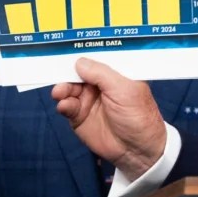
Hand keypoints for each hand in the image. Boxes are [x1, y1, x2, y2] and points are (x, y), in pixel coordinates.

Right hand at [51, 57, 166, 180]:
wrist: (136, 150)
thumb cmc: (138, 117)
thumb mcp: (124, 90)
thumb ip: (101, 74)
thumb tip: (79, 61)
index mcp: (116, 74)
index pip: (97, 58)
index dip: (84, 53)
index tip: (66, 46)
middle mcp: (100, 84)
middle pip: (78, 72)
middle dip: (67, 72)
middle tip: (59, 73)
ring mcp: (88, 100)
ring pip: (69, 88)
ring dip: (62, 88)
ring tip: (60, 92)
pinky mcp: (79, 116)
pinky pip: (66, 106)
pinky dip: (63, 104)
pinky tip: (65, 106)